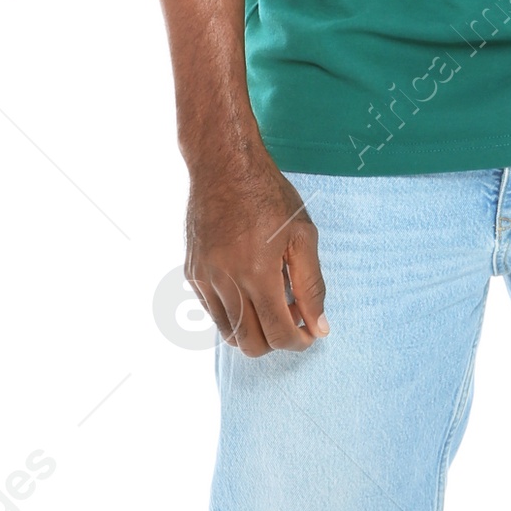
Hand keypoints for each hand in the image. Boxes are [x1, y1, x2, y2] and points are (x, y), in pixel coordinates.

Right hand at [186, 145, 327, 356]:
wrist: (223, 165)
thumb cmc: (269, 195)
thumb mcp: (303, 236)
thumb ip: (311, 285)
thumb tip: (319, 327)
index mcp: (257, 273)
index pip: (278, 335)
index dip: (300, 342)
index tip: (311, 331)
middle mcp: (225, 282)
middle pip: (251, 344)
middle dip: (277, 341)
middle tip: (294, 318)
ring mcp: (204, 279)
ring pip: (229, 333)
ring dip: (255, 329)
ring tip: (273, 302)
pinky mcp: (192, 272)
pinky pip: (213, 312)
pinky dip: (234, 313)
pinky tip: (250, 288)